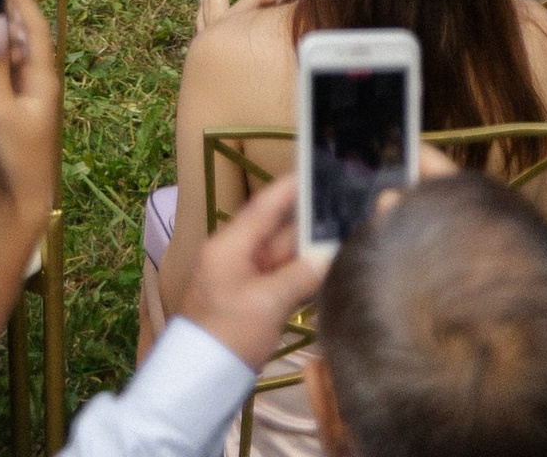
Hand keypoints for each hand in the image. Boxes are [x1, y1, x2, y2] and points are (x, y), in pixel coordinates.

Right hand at [0, 0, 59, 227]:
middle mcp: (32, 77)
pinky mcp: (2, 104)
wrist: (19, 200)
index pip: (31, 24)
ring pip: (1, 49)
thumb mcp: (4, 110)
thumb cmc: (18, 155)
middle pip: (17, 32)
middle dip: (3, 2)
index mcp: (41, 76)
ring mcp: (17, 90)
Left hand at [178, 172, 331, 372]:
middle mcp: (237, 256)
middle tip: (344, 205)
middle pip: (277, 232)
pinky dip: (302, 276)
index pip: (265, 206)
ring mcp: (244, 281)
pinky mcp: (252, 305)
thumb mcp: (267, 302)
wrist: (202, 378)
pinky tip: (327, 272)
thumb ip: (300, 276)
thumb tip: (328, 255)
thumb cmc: (230, 331)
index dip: (290, 187)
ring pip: (282, 258)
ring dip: (309, 251)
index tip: (316, 167)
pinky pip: (281, 281)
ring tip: (344, 233)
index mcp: (232, 244)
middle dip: (308, 221)